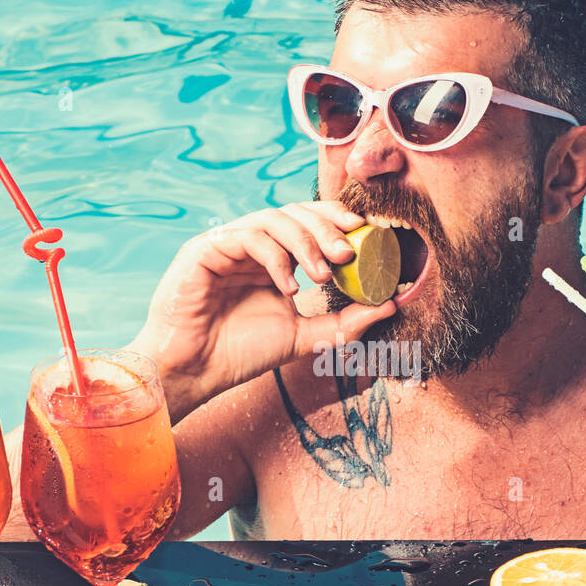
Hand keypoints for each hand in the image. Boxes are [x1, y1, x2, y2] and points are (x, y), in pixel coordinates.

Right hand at [134, 201, 395, 416]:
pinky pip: (247, 236)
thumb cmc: (240, 354)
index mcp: (273, 259)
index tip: (367, 234)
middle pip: (295, 213)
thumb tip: (390, 305)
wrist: (195, 372)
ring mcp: (227, 244)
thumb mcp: (304, 337)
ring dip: (305, 242)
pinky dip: (275, 258)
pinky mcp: (205, 249)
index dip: (338, 221)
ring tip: (322, 275)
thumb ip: (344, 321)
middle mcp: (251, 246)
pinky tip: (288, 288)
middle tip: (349, 254)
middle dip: (327, 227)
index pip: (309, 223)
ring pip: (273, 219)